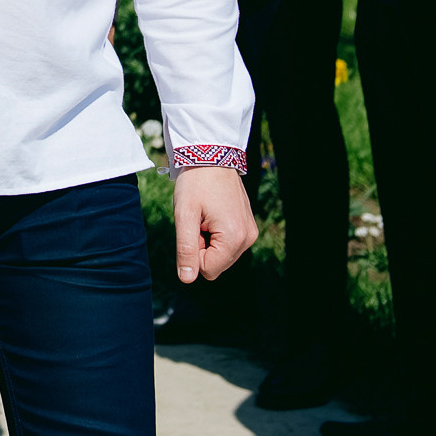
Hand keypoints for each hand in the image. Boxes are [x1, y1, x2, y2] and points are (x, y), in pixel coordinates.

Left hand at [170, 167, 256, 283]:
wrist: (212, 156)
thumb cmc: (195, 184)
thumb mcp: (184, 215)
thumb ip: (186, 249)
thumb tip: (187, 278)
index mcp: (234, 238)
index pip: (208, 269)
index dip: (193, 251)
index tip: (193, 226)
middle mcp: (248, 239)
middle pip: (216, 264)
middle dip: (202, 246)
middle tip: (198, 219)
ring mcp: (250, 232)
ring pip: (221, 254)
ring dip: (208, 239)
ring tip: (205, 215)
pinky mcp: (248, 226)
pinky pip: (228, 243)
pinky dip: (216, 233)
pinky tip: (213, 213)